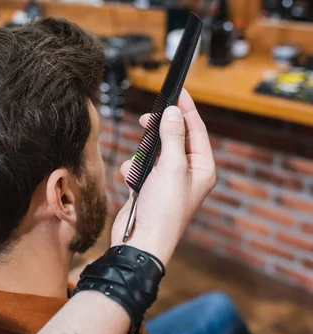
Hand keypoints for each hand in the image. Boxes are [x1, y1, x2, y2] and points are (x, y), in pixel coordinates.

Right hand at [110, 89, 215, 265]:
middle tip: (148, 118)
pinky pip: (140, 167)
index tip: (177, 91)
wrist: (141, 242)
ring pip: (153, 151)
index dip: (186, 110)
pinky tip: (131, 181)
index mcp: (202, 168)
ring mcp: (166, 180)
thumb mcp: (171, 168)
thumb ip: (173, 137)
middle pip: (174, 138)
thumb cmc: (163, 210)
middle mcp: (186, 173)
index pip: (196, 130)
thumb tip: (174, 112)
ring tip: (139, 165)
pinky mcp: (148, 187)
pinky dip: (133, 170)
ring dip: (143, 155)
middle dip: (159, 131)